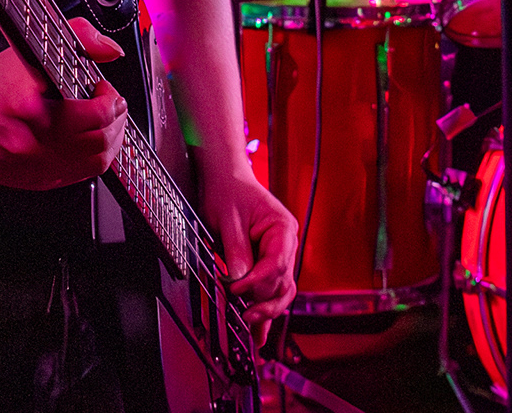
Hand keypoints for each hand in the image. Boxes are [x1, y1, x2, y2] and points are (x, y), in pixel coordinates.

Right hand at [0, 18, 128, 189]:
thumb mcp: (29, 48)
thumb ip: (77, 38)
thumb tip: (110, 50)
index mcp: (27, 107)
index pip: (93, 115)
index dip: (111, 100)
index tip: (106, 89)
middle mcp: (29, 143)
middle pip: (99, 141)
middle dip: (116, 120)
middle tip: (113, 104)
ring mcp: (32, 167)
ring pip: (95, 163)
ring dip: (111, 140)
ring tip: (107, 122)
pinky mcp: (34, 181)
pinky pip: (79, 176)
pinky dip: (94, 157)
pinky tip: (91, 140)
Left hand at [199, 160, 298, 343]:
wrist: (225, 177)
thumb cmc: (228, 191)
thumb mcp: (228, 219)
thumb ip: (236, 250)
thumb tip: (239, 280)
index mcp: (283, 229)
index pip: (276, 264)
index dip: (257, 281)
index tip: (235, 290)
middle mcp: (286, 244)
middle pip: (282, 283)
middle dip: (264, 302)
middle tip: (244, 317)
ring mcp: (278, 255)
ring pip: (280, 291)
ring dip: (267, 312)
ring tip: (254, 333)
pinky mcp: (265, 264)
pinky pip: (269, 289)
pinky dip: (263, 309)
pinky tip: (258, 331)